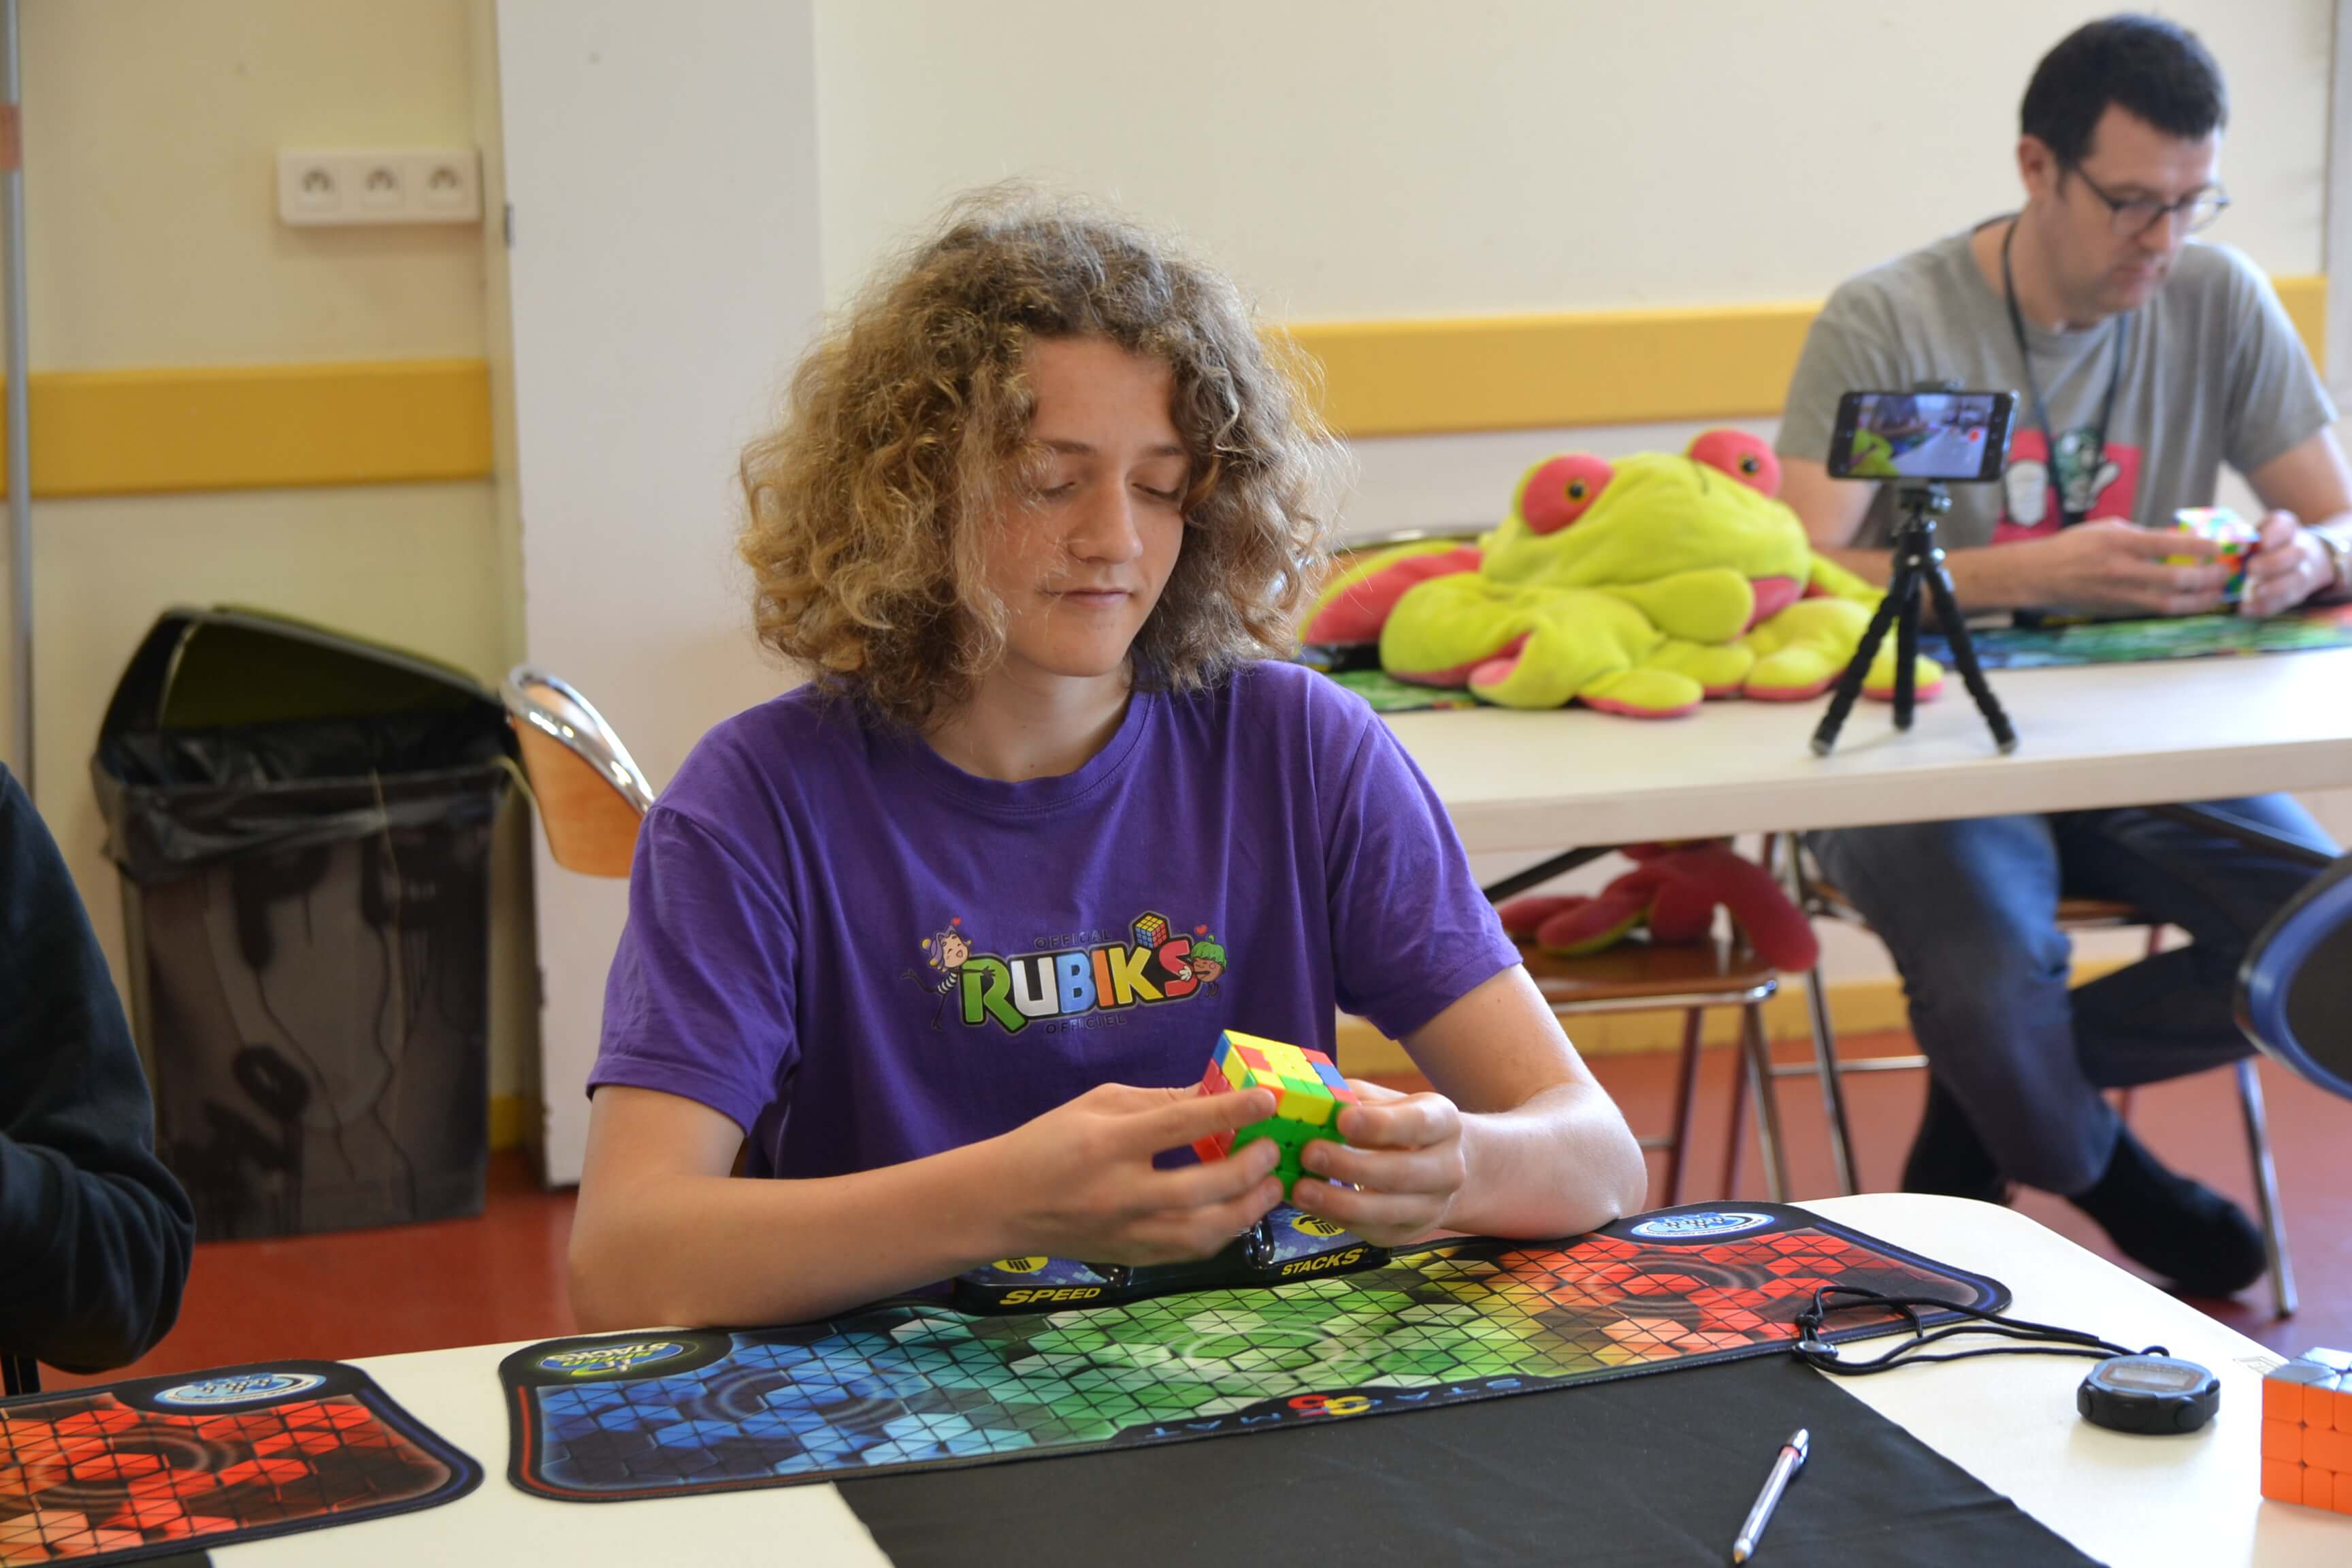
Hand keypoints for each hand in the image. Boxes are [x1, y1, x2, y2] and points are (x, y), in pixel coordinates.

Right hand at [986, 1083, 1283, 1266]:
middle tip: (1272, 1148)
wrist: (1001, 1205)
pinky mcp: (1131, 1259)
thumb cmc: (1049, 1143)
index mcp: (1108, 1143)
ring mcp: (1127, 1233)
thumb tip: (1215, 1095)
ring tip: (1269, 1187)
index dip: (1230, 1111)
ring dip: (1248, 1209)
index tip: (1267, 1100)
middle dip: (1250, 1167)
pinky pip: (1190, 1252)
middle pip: (1203, 1187)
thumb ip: (1158, 1101)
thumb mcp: (1097, 1103)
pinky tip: (1237, 1212)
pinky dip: (1222, 1233)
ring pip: (1204, 1231)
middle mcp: (1120, 1193)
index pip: (1180, 1124)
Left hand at [1290, 1080, 1467, 1245]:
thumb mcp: (1386, 1101)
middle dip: (1352, 1166)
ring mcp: (1431, 1206)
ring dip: (1339, 1201)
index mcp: (1444, 1123)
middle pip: (1402, 1173)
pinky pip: (1371, 1230)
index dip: (1380, 1124)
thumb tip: (1315, 1103)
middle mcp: (1448, 1167)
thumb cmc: (1399, 1124)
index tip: (1342, 1120)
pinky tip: (1309, 1203)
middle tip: (1310, 1153)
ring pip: (1387, 1211)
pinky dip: (1336, 1218)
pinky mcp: (1406, 1233)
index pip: (1417, 1124)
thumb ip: (1354, 1099)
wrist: (1438, 1167)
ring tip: (1301, 1189)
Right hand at [2014, 519, 2231, 615]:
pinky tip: (2193, 604)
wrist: (2040, 575)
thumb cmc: (2073, 546)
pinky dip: (2177, 608)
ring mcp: (2120, 594)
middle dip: (2207, 577)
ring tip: (2217, 595)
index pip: (2169, 544)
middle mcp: (2123, 570)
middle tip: (2225, 573)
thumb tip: (2175, 538)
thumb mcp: (2108, 528)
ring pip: (2169, 603)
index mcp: (2121, 543)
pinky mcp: (2117, 610)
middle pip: (2176, 578)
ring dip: (2199, 600)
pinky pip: (2153, 610)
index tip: (2220, 547)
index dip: (2200, 546)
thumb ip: (2142, 534)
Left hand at [2239, 510, 2335, 617]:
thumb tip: (2222, 544)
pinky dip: (2265, 607)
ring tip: (2254, 592)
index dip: (2274, 534)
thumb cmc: (2264, 543)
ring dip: (2274, 587)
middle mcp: (2298, 549)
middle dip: (2274, 562)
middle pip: (2296, 553)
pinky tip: (2246, 609)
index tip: (2261, 543)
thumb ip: (2240, 536)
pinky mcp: (2294, 594)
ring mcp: (2301, 572)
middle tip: (2251, 568)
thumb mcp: (2255, 531)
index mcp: (2285, 528)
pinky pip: (2284, 601)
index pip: (2284, 526)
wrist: (2297, 558)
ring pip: (2296, 579)